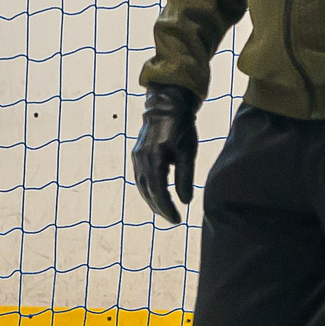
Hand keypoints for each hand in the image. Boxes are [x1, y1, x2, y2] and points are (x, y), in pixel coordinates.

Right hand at [131, 84, 199, 225]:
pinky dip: (149, 190)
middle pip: (148, 192)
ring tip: (165, 211)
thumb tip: (185, 201)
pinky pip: (140, 178)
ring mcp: (137, 157)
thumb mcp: (187, 153)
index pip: (158, 192)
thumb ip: (185, 178)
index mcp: (154, 160)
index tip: (177, 220)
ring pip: (142, 186)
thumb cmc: (181, 127)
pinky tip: (157, 195)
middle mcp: (141, 160)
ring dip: (152, 201)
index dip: (166, 209)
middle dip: (159, 208)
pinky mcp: (137, 154)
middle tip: (172, 219)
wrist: (166, 105)